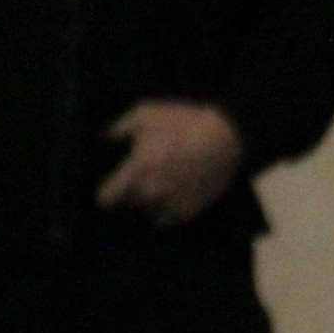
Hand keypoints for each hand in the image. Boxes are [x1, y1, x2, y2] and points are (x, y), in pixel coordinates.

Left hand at [97, 101, 244, 224]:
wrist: (227, 137)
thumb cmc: (184, 122)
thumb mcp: (145, 114)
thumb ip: (118, 130)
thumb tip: (106, 141)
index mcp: (137, 170)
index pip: (106, 199)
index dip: (105, 192)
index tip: (110, 185)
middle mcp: (152, 193)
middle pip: (127, 206)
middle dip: (129, 193)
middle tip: (140, 177)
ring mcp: (172, 205)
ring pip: (147, 213)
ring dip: (148, 203)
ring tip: (158, 185)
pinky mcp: (189, 212)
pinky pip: (167, 218)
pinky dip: (167, 208)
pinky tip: (173, 192)